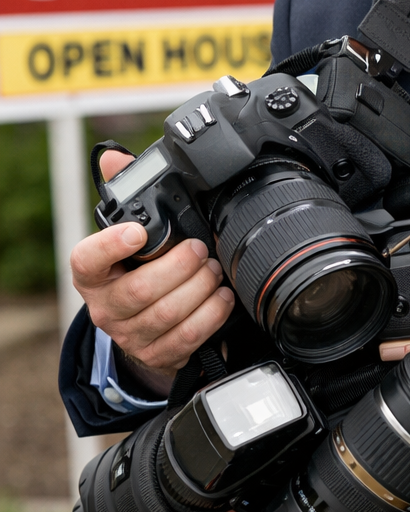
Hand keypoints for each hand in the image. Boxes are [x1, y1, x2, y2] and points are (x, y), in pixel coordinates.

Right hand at [71, 149, 234, 386]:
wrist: (143, 325)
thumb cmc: (137, 269)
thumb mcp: (127, 235)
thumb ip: (123, 194)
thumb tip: (113, 157)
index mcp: (91, 273)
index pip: (86, 259)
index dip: (110, 246)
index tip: (137, 232)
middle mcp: (104, 307)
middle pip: (140, 290)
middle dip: (179, 266)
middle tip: (201, 249)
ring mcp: (129, 335)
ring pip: (167, 314)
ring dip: (199, 288)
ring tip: (215, 270)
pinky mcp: (157, 355)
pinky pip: (186, 337)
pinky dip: (211, 315)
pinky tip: (221, 297)